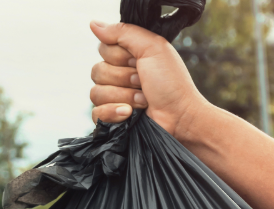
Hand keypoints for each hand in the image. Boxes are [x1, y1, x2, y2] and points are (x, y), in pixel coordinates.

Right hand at [89, 20, 210, 139]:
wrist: (180, 117)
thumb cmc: (171, 83)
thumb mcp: (152, 47)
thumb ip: (123, 32)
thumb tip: (94, 24)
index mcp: (127, 57)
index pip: (102, 49)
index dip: (119, 56)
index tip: (138, 62)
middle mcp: (118, 76)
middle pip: (97, 71)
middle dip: (123, 78)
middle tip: (143, 82)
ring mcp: (113, 99)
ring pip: (96, 93)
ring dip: (124, 96)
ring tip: (143, 100)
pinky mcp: (111, 119)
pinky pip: (96, 114)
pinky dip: (114, 113)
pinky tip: (129, 114)